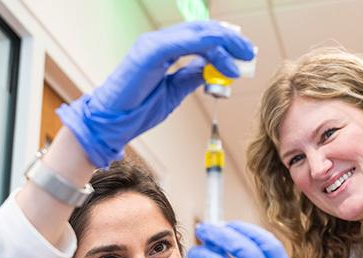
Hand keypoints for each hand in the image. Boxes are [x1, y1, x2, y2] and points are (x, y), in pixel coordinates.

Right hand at [57, 21, 253, 167]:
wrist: (112, 121)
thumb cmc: (138, 108)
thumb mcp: (174, 91)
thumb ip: (191, 76)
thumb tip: (211, 69)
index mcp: (165, 48)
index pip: (200, 37)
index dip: (224, 43)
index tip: (243, 55)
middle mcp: (160, 41)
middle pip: (203, 30)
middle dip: (230, 40)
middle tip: (250, 52)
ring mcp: (154, 44)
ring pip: (198, 33)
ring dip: (225, 44)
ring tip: (243, 58)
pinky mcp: (150, 52)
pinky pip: (186, 43)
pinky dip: (210, 52)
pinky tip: (226, 65)